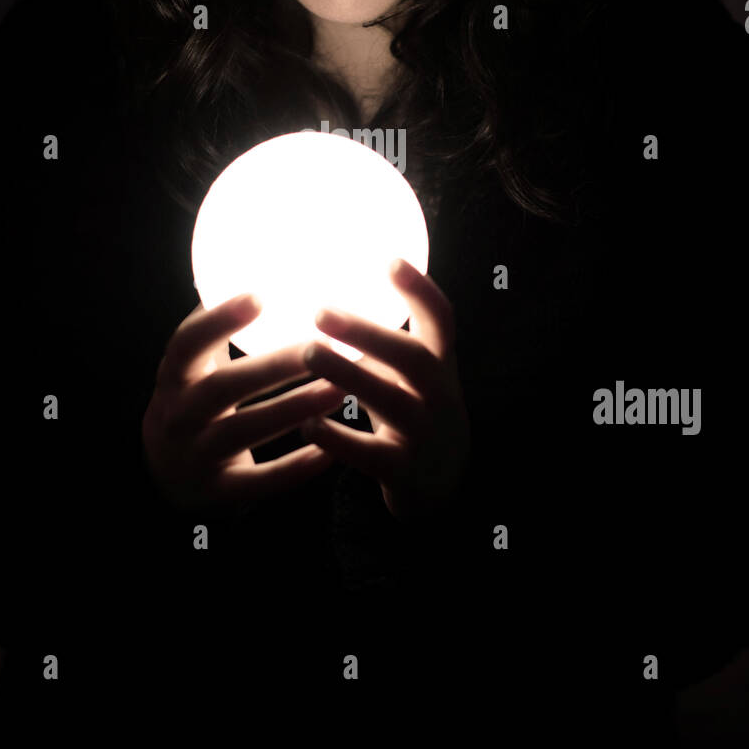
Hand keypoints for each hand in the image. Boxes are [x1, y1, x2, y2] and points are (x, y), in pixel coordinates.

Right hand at [142, 292, 344, 515]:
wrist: (166, 480)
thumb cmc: (195, 405)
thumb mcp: (194, 369)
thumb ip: (218, 331)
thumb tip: (255, 264)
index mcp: (173, 378)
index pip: (188, 343)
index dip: (219, 320)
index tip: (260, 295)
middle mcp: (178, 416)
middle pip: (224, 387)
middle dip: (275, 366)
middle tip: (323, 345)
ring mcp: (195, 457)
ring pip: (246, 432)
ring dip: (295, 408)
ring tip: (341, 390)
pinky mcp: (217, 494)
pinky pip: (260, 482)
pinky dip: (295, 468)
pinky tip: (331, 450)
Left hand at [301, 259, 470, 521]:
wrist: (441, 487)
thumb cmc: (411, 412)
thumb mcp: (409, 375)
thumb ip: (380, 343)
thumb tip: (322, 295)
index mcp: (440, 365)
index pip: (441, 319)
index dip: (419, 290)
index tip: (390, 261)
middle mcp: (439, 395)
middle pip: (413, 357)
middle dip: (369, 333)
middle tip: (320, 312)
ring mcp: (426, 435)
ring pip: (392, 401)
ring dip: (349, 375)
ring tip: (308, 353)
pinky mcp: (406, 473)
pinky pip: (372, 454)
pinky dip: (340, 440)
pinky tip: (307, 425)